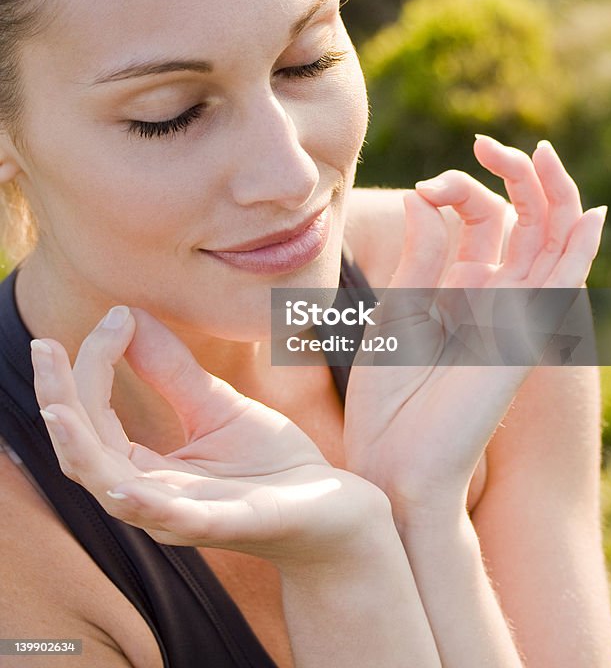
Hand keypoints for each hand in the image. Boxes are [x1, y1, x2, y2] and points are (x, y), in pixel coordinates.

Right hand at [31, 308, 387, 568]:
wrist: (335, 511)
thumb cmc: (272, 466)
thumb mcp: (216, 406)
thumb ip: (171, 371)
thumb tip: (125, 316)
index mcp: (149, 471)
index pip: (96, 422)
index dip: (91, 370)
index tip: (112, 317)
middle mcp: (155, 499)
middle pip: (86, 455)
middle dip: (60, 402)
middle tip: (43, 348)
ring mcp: (187, 518)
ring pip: (115, 491)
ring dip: (83, 450)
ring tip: (57, 408)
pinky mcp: (229, 526)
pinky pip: (178, 522)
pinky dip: (145, 506)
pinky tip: (120, 484)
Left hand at [343, 136, 605, 524]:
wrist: (393, 461)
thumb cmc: (387, 396)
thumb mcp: (397, 311)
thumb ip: (420, 255)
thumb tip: (422, 195)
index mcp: (461, 289)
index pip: (480, 219)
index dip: (459, 189)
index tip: (424, 187)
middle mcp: (496, 297)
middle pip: (524, 222)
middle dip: (515, 177)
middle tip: (488, 144)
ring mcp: (516, 316)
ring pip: (551, 242)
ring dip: (551, 195)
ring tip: (538, 153)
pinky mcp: (525, 337)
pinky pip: (565, 286)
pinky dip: (579, 250)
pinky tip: (588, 213)